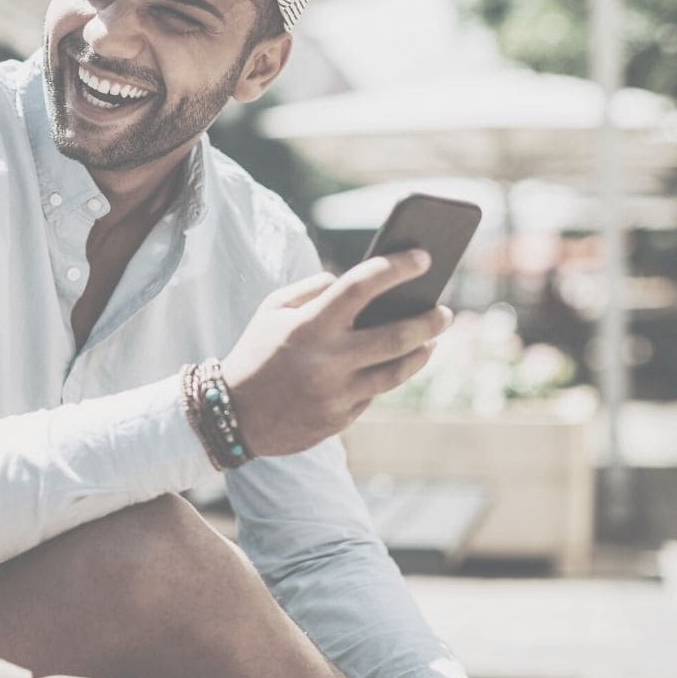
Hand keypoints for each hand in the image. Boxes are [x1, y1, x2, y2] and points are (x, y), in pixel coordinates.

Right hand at [220, 250, 452, 457]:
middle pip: (396, 337)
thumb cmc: (256, 353)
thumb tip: (351, 281)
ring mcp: (336, 394)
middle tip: (443, 310)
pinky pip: (373, 394)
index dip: (396, 268)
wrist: (233, 416)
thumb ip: (312, 289)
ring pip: (396, 372)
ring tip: (431, 339)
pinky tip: (396, 364)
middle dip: (428, 320)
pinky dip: (385, 377)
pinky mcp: (340, 420)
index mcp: (309, 325)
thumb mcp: (272, 310)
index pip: (361, 286)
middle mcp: (327, 360)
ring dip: (421, 352)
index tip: (423, 257)